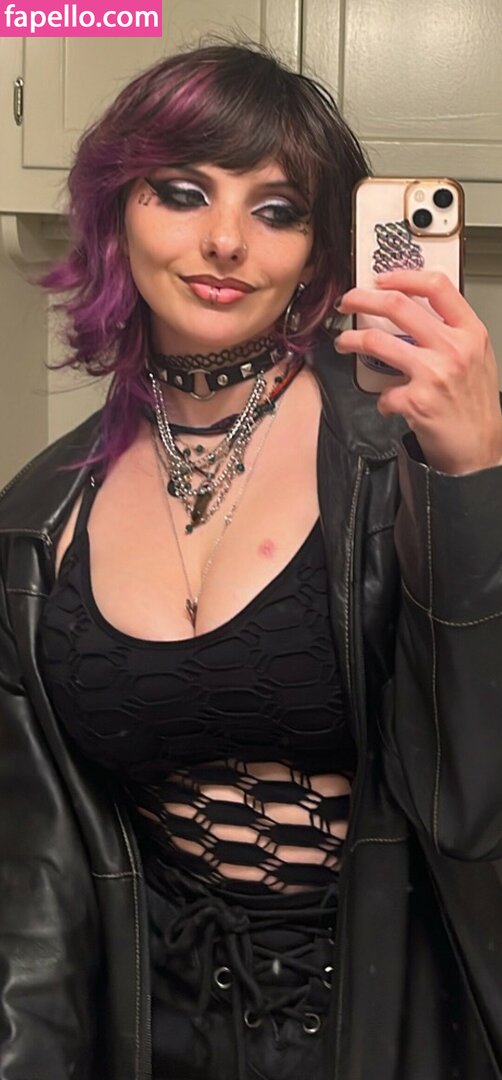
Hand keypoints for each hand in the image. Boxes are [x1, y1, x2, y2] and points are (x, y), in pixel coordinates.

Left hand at [334, 270, 501, 474]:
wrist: (481, 449)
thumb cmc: (476, 406)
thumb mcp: (477, 357)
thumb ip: (451, 332)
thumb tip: (413, 311)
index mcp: (470, 332)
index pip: (436, 286)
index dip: (402, 276)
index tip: (381, 279)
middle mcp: (453, 348)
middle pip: (397, 305)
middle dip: (362, 298)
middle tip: (348, 302)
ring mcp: (434, 373)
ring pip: (376, 341)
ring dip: (351, 340)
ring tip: (344, 343)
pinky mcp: (416, 401)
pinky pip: (383, 392)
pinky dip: (382, 400)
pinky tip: (389, 404)